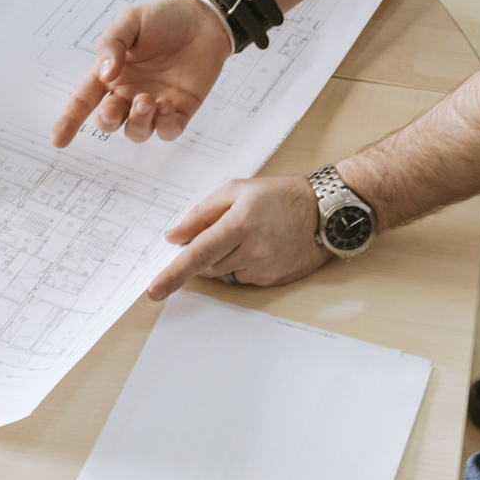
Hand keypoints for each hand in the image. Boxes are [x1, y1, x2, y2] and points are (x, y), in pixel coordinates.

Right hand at [51, 0, 232, 145]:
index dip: (69, 121)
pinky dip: (164, 124)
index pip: (84, 100)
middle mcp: (129, 92)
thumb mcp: (130, 21)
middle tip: (114, 109)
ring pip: (136, 132)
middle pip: (109, 121)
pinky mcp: (180, 110)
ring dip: (138, 122)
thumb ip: (112, 44)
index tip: (58, 140)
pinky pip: (167, 131)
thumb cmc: (164, 18)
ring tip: (148, 100)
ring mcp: (153, 104)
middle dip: (107, 121)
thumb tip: (105, 74)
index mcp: (111, 73)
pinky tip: (166, 104)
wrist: (204, 19)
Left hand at [146, 175, 329, 299]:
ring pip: (224, 273)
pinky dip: (241, 264)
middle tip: (222, 231)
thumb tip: (174, 237)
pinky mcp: (273, 280)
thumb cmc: (280, 196)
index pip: (198, 254)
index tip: (155, 290)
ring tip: (247, 234)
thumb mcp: (237, 190)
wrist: (325, 211)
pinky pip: (242, 278)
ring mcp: (264, 269)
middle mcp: (252, 250)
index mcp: (239, 224)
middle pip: (207, 266)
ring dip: (223, 258)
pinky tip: (260, 246)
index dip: (173, 274)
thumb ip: (201, 213)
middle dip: (204, 253)